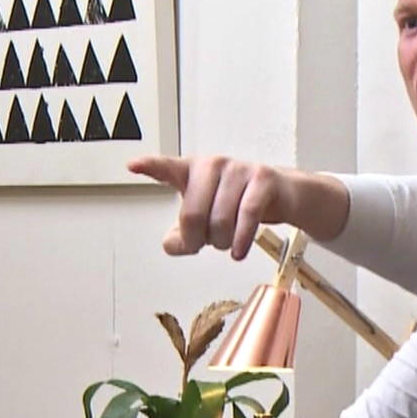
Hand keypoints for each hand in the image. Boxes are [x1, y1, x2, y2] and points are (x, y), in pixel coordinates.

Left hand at [126, 155, 348, 260]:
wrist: (284, 195)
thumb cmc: (238, 204)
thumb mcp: (206, 220)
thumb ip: (183, 236)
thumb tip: (172, 245)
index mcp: (193, 171)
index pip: (167, 168)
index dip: (150, 167)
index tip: (132, 165)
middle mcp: (213, 165)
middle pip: (192, 214)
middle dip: (197, 239)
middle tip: (206, 244)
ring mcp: (239, 170)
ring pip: (220, 220)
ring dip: (222, 243)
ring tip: (227, 243)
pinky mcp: (263, 180)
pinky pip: (247, 217)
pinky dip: (241, 241)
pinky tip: (238, 252)